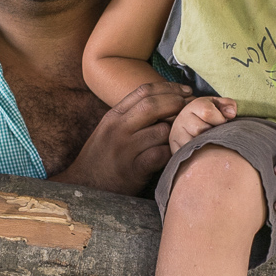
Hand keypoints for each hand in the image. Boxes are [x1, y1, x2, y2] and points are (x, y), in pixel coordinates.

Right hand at [55, 82, 192, 195]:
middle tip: (192, 107)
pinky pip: (160, 154)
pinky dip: (171, 153)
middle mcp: (118, 129)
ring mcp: (124, 149)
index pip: (143, 91)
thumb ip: (130, 115)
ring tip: (183, 135)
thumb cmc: (101, 158)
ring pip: (161, 131)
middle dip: (177, 102)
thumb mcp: (109, 129)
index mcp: (113, 116)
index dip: (168, 88)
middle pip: (153, 105)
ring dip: (176, 132)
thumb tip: (163, 101)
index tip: (184, 91)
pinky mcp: (133, 170)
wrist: (84, 187)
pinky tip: (174, 154)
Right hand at [168, 95, 236, 153]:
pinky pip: (187, 155)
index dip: (220, 119)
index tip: (223, 123)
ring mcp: (176, 135)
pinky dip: (197, 155)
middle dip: (212, 134)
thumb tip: (230, 114)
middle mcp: (181, 119)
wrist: (194, 125)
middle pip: (200, 130)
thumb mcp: (220, 106)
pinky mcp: (174, 149)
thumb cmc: (212, 117)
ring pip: (193, 144)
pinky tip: (202, 151)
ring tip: (209, 142)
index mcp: (194, 106)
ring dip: (205, 145)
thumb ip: (228, 105)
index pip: (207, 112)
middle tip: (215, 134)